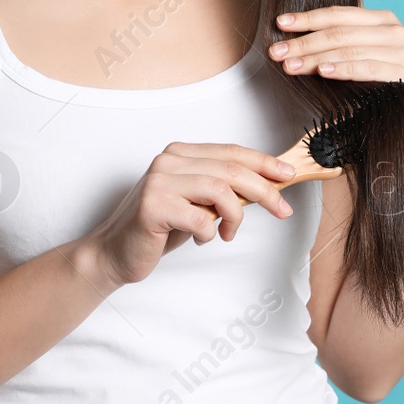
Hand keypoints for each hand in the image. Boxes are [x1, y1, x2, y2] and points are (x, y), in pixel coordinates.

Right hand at [80, 143, 296, 287]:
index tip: (288, 174)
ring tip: (227, 234)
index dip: (264, 162)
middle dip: (265, 191)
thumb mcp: (196, 202)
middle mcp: (168, 160)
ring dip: (235, 217)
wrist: (115, 252)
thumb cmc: (159, 228)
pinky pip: (201, 219)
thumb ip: (222, 189)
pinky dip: (209, 233)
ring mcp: (158, 181)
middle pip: (231, 170)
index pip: (231, 152)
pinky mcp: (153, 206)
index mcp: (180, 153)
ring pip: (221, 191)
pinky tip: (198, 239)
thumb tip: (268, 186)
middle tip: (282, 211)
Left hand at [267, 5, 403, 144]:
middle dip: (304, 42)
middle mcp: (393, 30)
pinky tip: (324, 71)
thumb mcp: (367, 58)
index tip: (280, 23)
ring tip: (291, 65)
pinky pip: (369, 68)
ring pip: (349, 49)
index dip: (307, 17)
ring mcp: (402, 50)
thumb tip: (297, 42)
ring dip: (316, 57)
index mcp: (381, 19)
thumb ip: (343, 46)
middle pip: (339, 32)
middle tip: (277, 52)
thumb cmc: (391, 84)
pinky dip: (344, 68)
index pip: (337, 14)